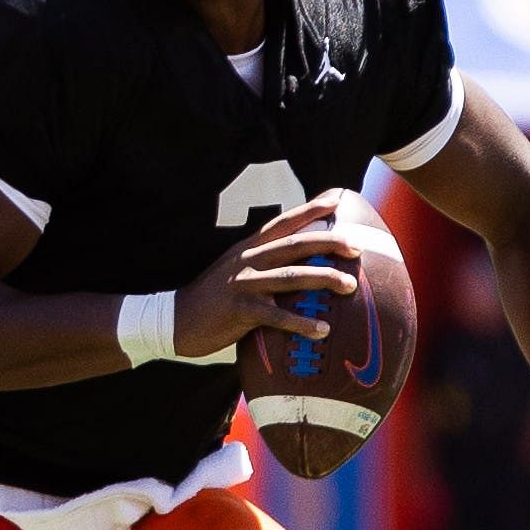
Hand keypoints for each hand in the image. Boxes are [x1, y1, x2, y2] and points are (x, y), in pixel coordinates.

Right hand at [174, 192, 361, 359]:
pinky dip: (301, 323)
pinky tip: (322, 330)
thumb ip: (261, 265)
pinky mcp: (239, 310)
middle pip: (294, 245)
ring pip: (290, 277)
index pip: (283, 223)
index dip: (310, 210)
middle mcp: (248, 260)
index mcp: (248, 249)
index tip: (337, 200)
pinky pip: (276, 316)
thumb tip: (295, 268)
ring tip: (350, 285)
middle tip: (356, 246)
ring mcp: (243, 284)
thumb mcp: (234, 271)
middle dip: (328, 242)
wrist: (173, 318)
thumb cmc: (211, 300)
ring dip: (323, 279)